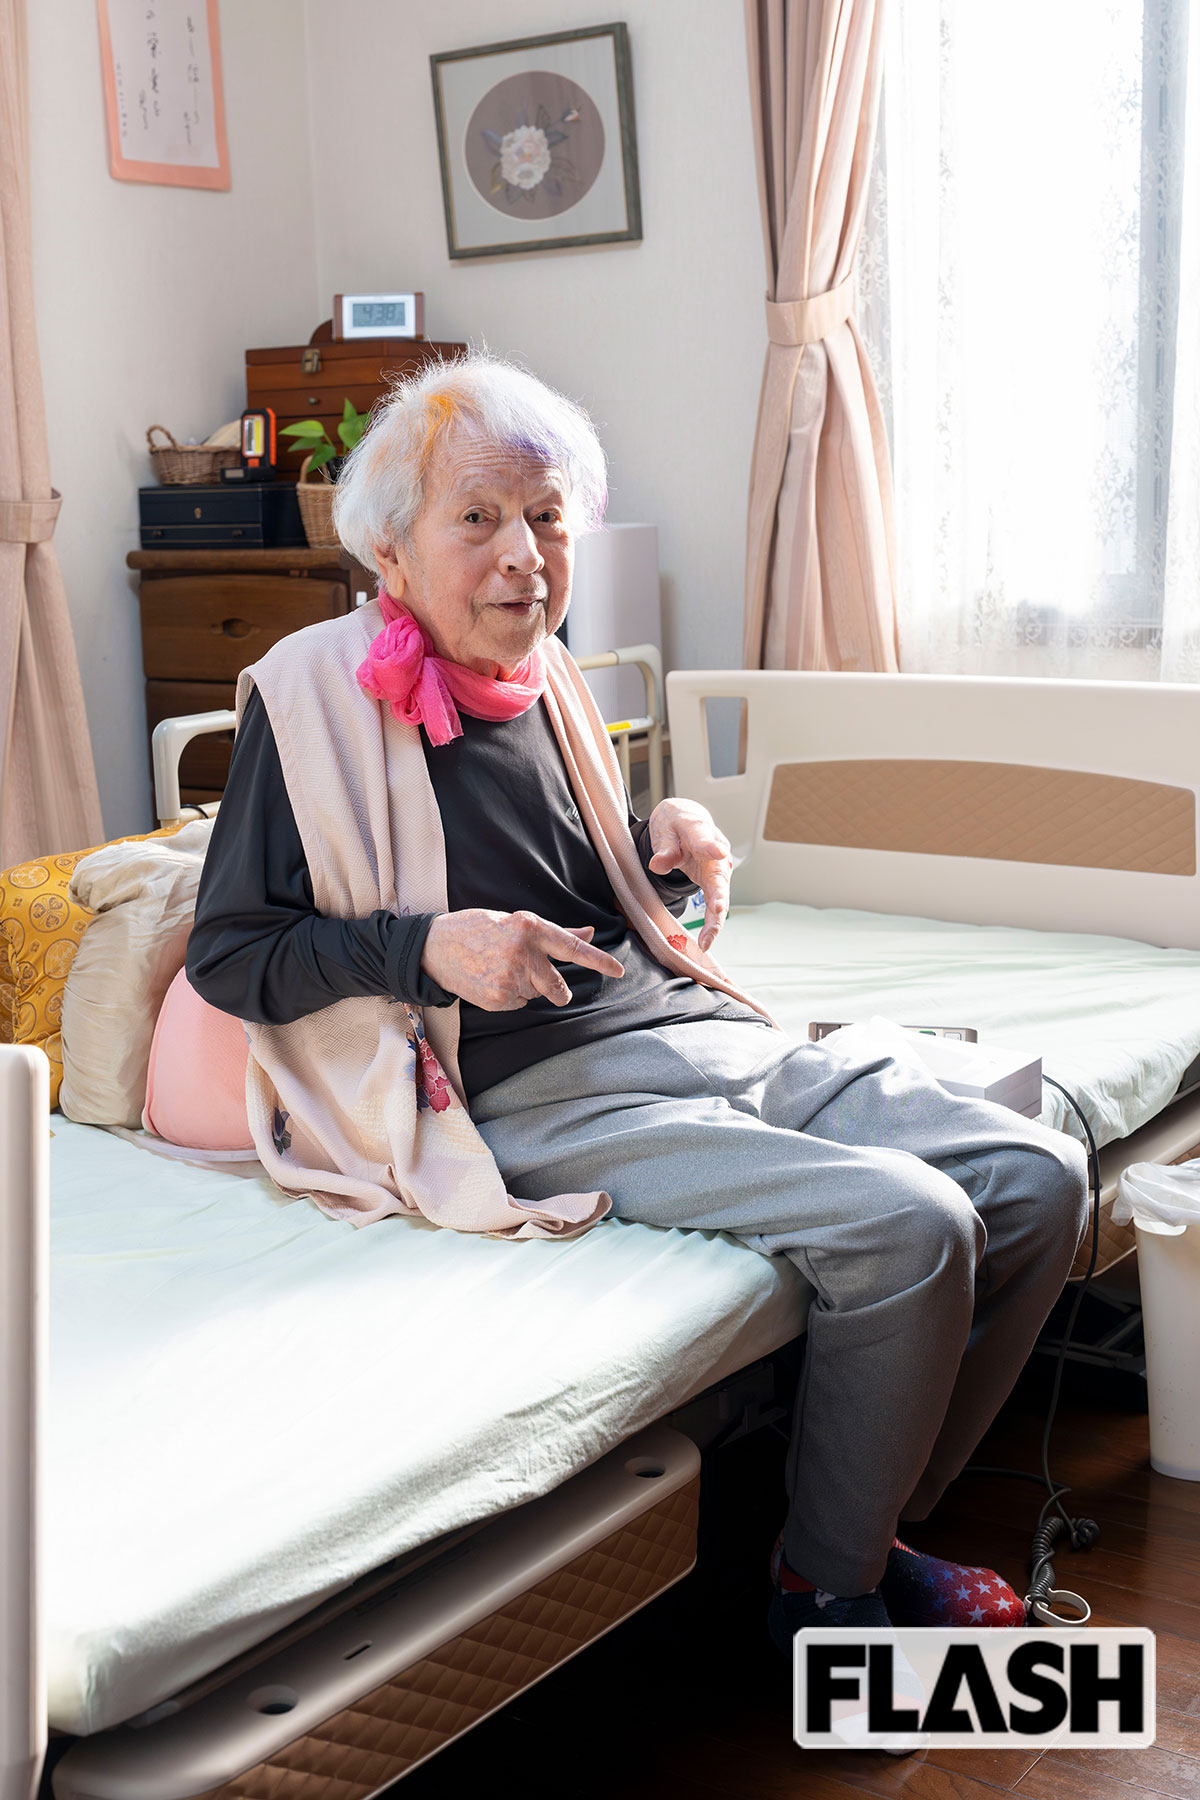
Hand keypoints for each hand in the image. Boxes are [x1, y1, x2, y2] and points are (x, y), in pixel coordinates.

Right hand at [420, 909, 623, 1011]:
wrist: (435, 947)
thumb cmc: (478, 929)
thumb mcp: (516, 923)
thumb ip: (555, 933)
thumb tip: (589, 933)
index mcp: (530, 928)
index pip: (573, 948)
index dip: (599, 961)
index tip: (619, 971)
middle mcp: (524, 953)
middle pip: (558, 985)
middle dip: (555, 989)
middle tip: (534, 976)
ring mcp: (511, 978)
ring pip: (536, 994)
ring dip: (526, 987)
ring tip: (499, 970)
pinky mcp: (499, 998)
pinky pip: (518, 1004)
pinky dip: (509, 996)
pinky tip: (490, 981)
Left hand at [646, 798, 731, 952]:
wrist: (687, 822)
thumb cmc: (676, 824)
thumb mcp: (664, 829)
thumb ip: (664, 847)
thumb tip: (657, 864)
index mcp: (700, 830)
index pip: (704, 838)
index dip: (710, 846)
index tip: (718, 852)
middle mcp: (716, 852)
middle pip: (719, 875)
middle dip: (719, 895)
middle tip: (717, 910)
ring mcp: (718, 869)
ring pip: (720, 896)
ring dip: (715, 919)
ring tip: (707, 940)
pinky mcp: (715, 883)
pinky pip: (715, 904)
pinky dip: (711, 922)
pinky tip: (706, 940)